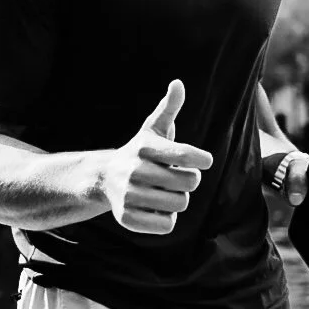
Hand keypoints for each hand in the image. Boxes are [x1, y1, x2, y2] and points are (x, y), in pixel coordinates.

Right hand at [104, 80, 212, 234]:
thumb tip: (178, 83)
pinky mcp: (127, 218)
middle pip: (189, 183)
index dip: (201, 159)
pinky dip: (167, 219)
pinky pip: (166, 225)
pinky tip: (156, 209)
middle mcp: (134, 170)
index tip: (204, 161)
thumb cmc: (140, 152)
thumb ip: (169, 107)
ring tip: (166, 193)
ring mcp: (129, 195)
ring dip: (178, 200)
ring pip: (180, 204)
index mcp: (145, 147)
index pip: (186, 154)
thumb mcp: (154, 129)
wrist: (105, 178)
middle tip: (177, 178)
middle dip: (188, 181)